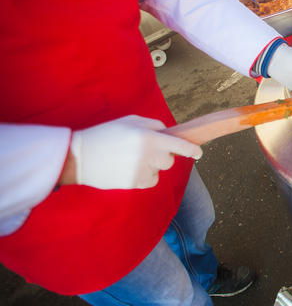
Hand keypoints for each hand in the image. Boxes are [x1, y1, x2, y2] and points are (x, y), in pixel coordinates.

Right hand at [70, 115, 201, 189]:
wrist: (79, 156)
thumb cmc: (106, 135)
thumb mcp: (130, 121)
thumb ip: (154, 126)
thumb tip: (170, 134)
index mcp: (149, 137)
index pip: (179, 145)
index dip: (192, 150)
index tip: (199, 153)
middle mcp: (148, 155)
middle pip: (170, 161)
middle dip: (163, 156)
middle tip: (145, 151)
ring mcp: (141, 171)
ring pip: (159, 172)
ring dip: (151, 167)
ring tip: (129, 160)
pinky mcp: (133, 183)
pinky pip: (149, 181)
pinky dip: (144, 177)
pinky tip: (127, 169)